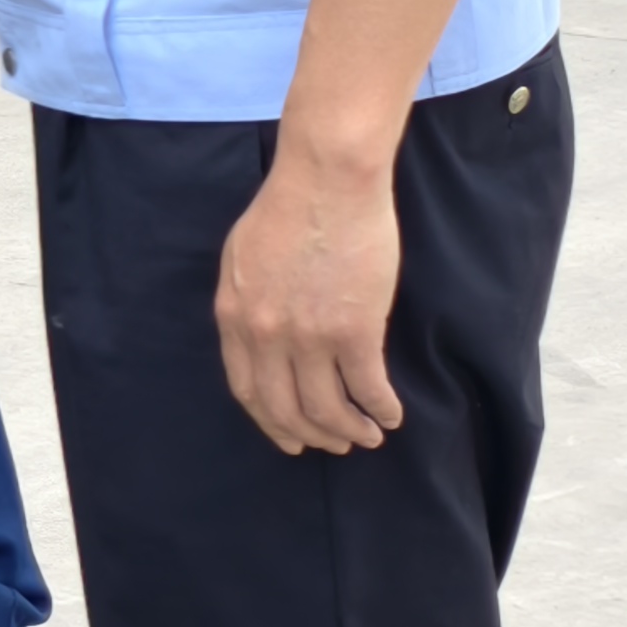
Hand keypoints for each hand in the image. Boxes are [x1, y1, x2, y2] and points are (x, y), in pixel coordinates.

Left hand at [216, 136, 405, 455]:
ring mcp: (308, 335)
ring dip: (349, 431)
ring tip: (368, 435)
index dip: (271, 421)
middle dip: (312, 435)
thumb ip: (247, 304)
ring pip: (327, 408)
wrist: (326, 179)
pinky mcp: (353, 329)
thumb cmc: (288, 208)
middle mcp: (265, 335)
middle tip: (335, 446)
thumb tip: (259, 338)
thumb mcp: (242, 258)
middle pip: (285, 409)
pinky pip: (366, 388)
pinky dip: (381, 409)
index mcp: (234, 317)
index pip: (247, 390)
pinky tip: (391, 415)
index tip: (291, 437)